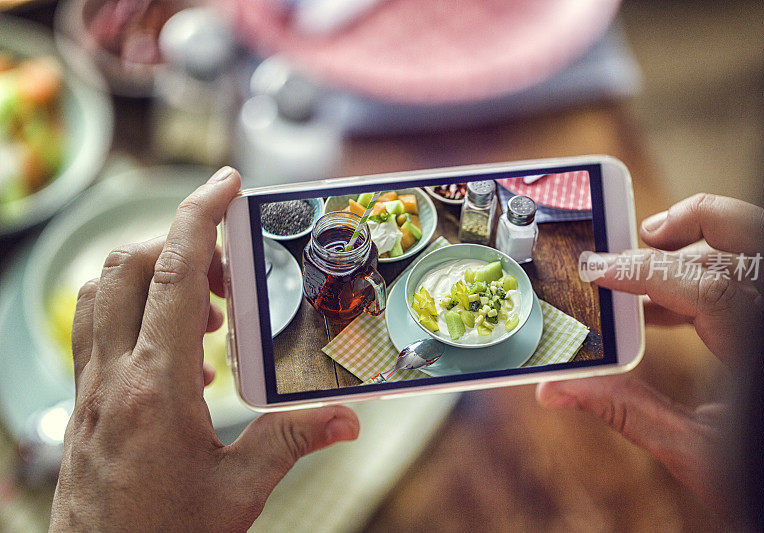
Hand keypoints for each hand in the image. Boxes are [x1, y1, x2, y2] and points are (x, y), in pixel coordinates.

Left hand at [50, 167, 359, 530]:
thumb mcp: (239, 491)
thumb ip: (292, 442)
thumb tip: (347, 418)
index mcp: (154, 389)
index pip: (169, 275)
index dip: (197, 217)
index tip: (226, 184)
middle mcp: (111, 377)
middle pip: (127, 266)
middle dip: (179, 244)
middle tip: (229, 272)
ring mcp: (88, 389)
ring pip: (102, 292)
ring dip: (152, 275)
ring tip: (206, 312)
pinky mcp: (82, 403)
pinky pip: (97, 329)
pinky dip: (134, 311)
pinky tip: (178, 355)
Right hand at [537, 193, 763, 506]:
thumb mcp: (697, 452)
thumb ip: (629, 412)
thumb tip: (560, 390)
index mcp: (757, 347)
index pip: (705, 285)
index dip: (645, 270)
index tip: (599, 270)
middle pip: (748, 238)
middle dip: (690, 223)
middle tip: (640, 237)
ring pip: (752, 248)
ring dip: (696, 246)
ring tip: (643, 269)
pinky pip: (744, 280)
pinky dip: (703, 279)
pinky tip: (662, 310)